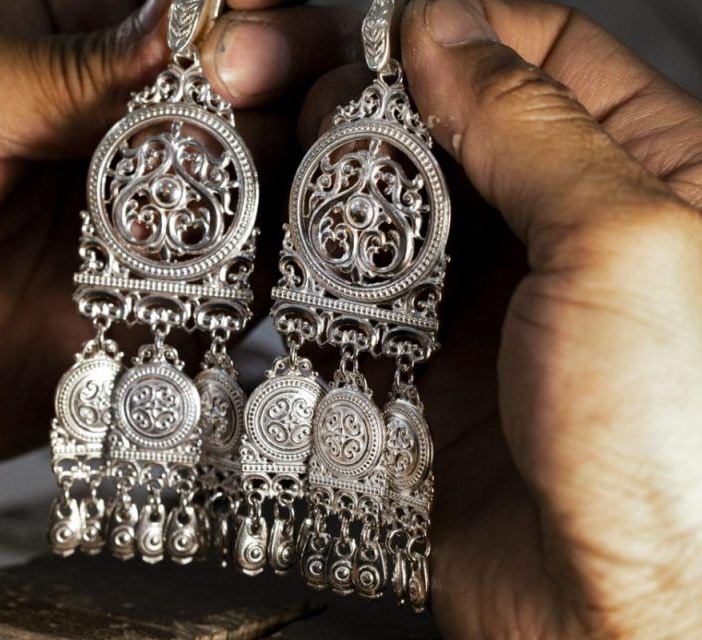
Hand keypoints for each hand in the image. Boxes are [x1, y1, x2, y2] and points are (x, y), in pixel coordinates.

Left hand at [0, 0, 361, 573]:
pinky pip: (241, 295)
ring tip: (302, 174)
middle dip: (297, 82)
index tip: (232, 41)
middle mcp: (126, 138)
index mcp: (74, 50)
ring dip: (304, 176)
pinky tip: (269, 256)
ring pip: (272, 191)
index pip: (199, 10)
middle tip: (274, 98)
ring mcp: (145, 233)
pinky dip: (271, 274)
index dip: (243, 12)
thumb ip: (56, 59)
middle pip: (263, 94)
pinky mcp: (149, 321)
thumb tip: (182, 30)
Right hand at [300, 0, 701, 635]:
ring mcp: (489, 310)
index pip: (538, 61)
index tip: (371, 34)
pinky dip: (313, 282)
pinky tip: (285, 265)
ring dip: (331, 198)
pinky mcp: (427, 377)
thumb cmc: (686, 455)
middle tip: (304, 110)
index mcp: (648, 182)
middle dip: (369, 114)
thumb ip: (530, 128)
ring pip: (391, 217)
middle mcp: (562, 241)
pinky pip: (356, 306)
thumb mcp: (629, 247)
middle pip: (448, 135)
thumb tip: (447, 31)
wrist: (625, 626)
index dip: (451, 34)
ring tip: (284, 186)